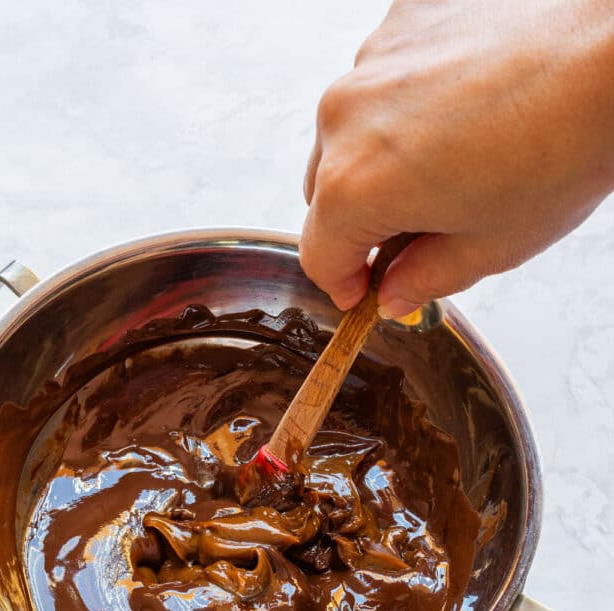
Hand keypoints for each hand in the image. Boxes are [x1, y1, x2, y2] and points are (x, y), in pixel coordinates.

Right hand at [300, 0, 613, 313]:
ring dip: (383, 157)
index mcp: (355, 185)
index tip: (368, 290)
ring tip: (455, 160)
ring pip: (352, 132)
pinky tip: (467, 107)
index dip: (345, 284)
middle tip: (419, 231)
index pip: (319, 256)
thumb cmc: (562, 150)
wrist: (613, 54)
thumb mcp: (491, 247)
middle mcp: (345, 116)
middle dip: (362, 220)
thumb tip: (394, 291)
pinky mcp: (404, 16)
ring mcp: (372, 58)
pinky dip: (410, 102)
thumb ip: (424, 278)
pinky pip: (385, 77)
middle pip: (325, 191)